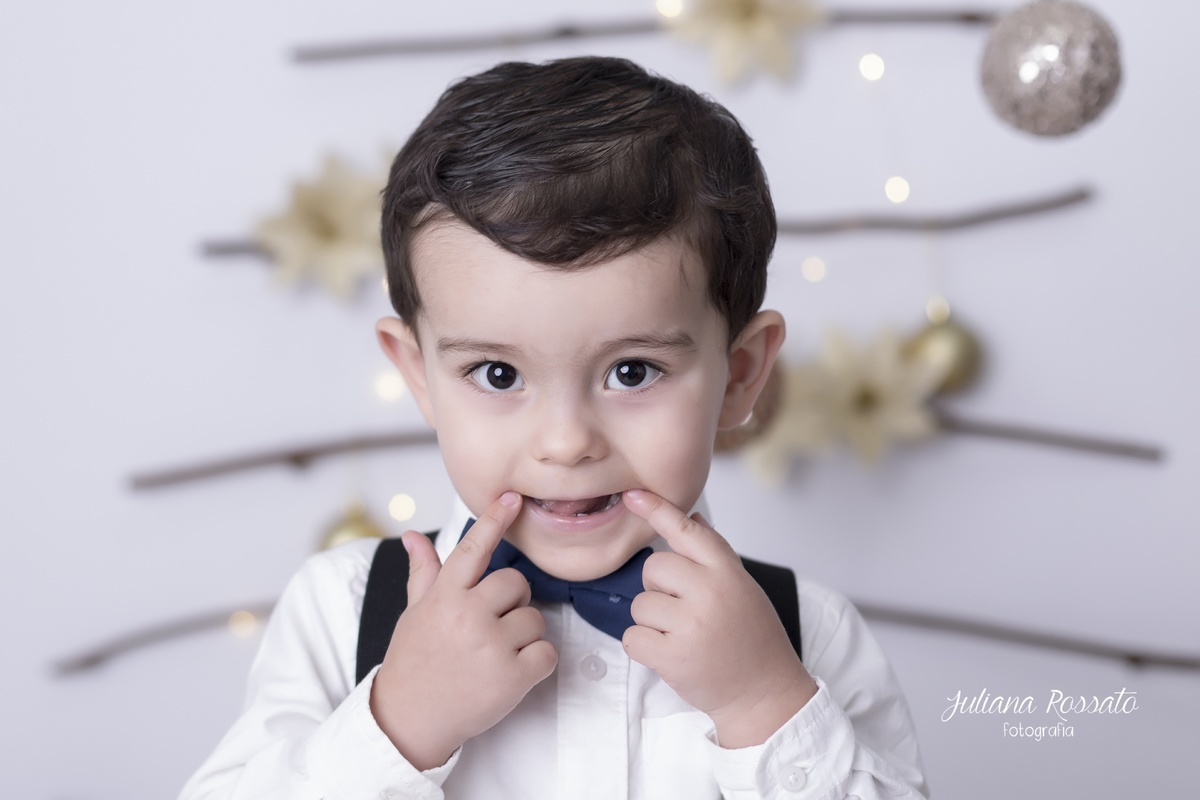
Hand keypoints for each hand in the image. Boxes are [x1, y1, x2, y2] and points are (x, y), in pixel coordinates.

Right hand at [370, 492, 557, 768]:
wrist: (409, 718)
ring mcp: (491, 646)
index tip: (512, 498)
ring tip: (495, 653)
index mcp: (445, 597)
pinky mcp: (512, 677)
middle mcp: (468, 616)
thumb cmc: (414, 661)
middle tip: (493, 623)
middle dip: (513, 601)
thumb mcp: (415, 612)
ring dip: (523, 635)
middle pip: (517, 583)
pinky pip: (547, 653)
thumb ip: (424, 573)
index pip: (474, 549)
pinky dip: (537, 662)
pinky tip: (511, 672)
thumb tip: (412, 536)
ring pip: (535, 619)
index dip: (494, 521)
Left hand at [621, 489, 816, 747]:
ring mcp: (691, 625)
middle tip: (683, 610)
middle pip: (653, 568)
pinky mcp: (673, 657)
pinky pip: (632, 637)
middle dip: (658, 588)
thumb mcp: (743, 587)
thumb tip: (692, 516)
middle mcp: (710, 593)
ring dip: (652, 622)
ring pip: (640, 605)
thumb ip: (714, 554)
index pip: (688, 531)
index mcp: (727, 573)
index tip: (633, 494)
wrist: (765, 694)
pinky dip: (643, 647)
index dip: (657, 510)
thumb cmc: (752, 638)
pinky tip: (670, 653)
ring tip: (683, 636)